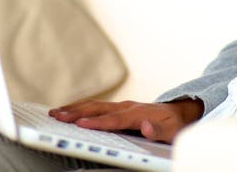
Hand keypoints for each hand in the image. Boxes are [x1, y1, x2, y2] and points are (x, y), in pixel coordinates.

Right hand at [48, 98, 203, 143]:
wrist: (181, 113)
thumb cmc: (175, 125)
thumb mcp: (173, 131)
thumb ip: (158, 131)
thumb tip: (145, 127)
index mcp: (139, 113)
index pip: (114, 119)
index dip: (97, 122)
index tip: (81, 124)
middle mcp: (128, 106)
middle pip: (99, 109)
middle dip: (77, 112)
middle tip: (57, 116)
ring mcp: (122, 106)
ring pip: (95, 105)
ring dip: (75, 108)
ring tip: (55, 112)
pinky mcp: (118, 108)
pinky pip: (96, 106)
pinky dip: (81, 107)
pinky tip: (68, 110)